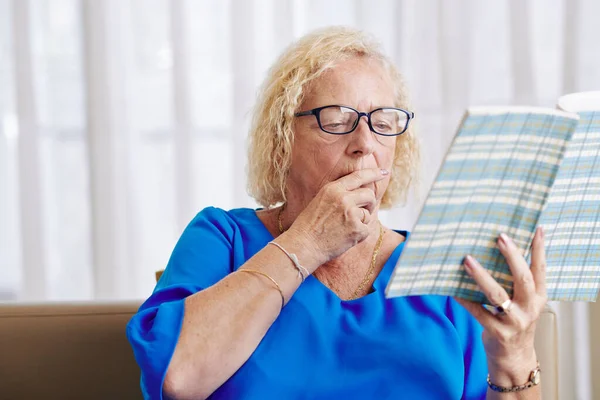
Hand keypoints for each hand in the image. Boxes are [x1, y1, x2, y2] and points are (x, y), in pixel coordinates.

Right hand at [286, 168, 387, 268]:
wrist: (304, 245)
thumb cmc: (309, 225)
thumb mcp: (320, 200)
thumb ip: (339, 194)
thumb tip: (360, 194)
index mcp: (333, 189)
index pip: (358, 176)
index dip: (374, 173)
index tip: (384, 173)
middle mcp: (343, 198)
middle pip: (369, 194)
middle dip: (370, 203)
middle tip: (364, 211)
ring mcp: (351, 213)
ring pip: (368, 213)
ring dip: (361, 221)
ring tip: (345, 228)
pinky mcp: (357, 229)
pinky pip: (367, 228)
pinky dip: (360, 234)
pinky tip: (346, 237)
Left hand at [454, 227, 546, 384]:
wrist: (514, 359)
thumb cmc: (515, 322)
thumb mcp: (524, 302)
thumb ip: (516, 281)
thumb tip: (499, 249)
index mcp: (538, 297)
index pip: (541, 269)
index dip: (540, 249)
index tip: (537, 228)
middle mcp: (530, 308)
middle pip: (523, 279)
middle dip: (512, 257)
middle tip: (500, 237)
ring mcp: (514, 322)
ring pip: (498, 295)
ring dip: (481, 276)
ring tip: (467, 260)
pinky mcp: (498, 333)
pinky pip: (478, 312)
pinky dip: (464, 299)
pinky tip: (452, 288)